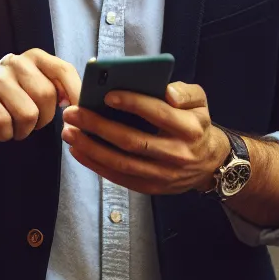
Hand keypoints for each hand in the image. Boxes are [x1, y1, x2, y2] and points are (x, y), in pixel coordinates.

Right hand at [0, 49, 80, 151]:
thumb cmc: (12, 106)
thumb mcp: (36, 92)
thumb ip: (59, 91)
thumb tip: (83, 105)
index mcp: (34, 57)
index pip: (63, 70)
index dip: (76, 93)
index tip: (81, 113)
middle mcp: (14, 61)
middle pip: (46, 95)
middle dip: (45, 119)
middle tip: (33, 124)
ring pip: (27, 113)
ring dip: (25, 130)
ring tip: (16, 127)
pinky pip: (4, 123)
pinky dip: (6, 135)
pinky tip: (1, 130)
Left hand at [61, 81, 229, 194]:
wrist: (209, 163)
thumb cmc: (196, 125)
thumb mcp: (200, 102)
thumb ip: (185, 92)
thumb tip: (166, 91)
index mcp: (190, 129)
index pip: (159, 114)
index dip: (133, 103)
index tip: (107, 95)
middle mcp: (177, 154)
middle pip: (133, 141)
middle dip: (99, 126)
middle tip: (73, 113)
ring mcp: (163, 174)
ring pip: (121, 163)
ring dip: (91, 148)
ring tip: (69, 132)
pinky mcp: (152, 187)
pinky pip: (119, 177)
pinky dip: (95, 165)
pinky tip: (77, 150)